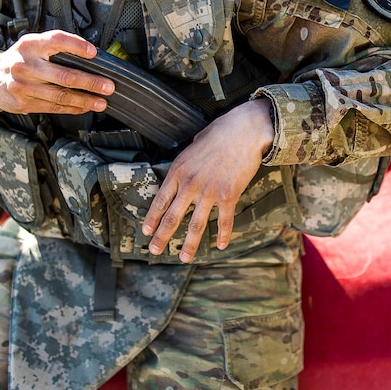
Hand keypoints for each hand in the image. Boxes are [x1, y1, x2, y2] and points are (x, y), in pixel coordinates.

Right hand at [0, 30, 113, 114]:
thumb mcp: (33, 45)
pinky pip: (53, 107)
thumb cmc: (21, 58)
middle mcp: (25, 65)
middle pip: (64, 76)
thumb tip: (91, 57)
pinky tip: (84, 107)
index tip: (94, 53)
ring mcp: (23, 86)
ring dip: (85, 100)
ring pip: (60, 96)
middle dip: (90, 82)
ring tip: (101, 102)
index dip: (76, 46)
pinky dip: (72, 108)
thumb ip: (55, 47)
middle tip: (108, 86)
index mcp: (30, 45)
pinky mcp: (23, 103)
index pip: (56, 40)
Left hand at [141, 99, 274, 262]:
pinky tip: (220, 245)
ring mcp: (209, 192)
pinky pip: (224, 221)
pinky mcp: (229, 195)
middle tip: (154, 250)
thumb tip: (186, 171)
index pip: (160, 200)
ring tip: (184, 258)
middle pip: (172, 217)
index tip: (146, 231)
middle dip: (162, 237)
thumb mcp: (193, 146)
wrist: (244, 131)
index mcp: (178, 171)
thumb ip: (187, 163)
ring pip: (196, 225)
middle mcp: (190, 184)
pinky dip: (223, 235)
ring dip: (189, 244)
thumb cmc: (219, 133)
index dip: (152, 218)